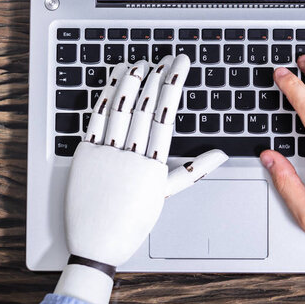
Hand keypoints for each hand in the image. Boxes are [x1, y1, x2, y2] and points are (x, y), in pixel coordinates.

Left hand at [54, 55, 226, 303]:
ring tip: (140, 63)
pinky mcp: (85, 154)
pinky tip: (114, 81)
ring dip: (131, 81)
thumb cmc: (133, 221)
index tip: (180, 65)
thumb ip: (193, 170)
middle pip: (146, 106)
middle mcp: (132, 154)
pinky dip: (106, 96)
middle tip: (166, 58)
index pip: (167, 113)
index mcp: (154, 164)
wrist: (97, 244)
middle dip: (158, 77)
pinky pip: (96, 119)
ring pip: (121, 108)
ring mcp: (107, 153)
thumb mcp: (165, 194)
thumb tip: (219, 155)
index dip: (174, 84)